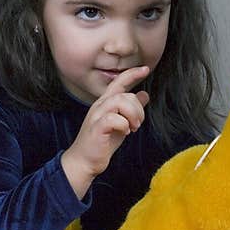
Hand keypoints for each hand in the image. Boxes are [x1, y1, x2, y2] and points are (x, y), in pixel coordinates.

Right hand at [61, 66, 149, 197]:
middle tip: (137, 124)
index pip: (118, 82)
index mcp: (105, 103)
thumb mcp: (122, 123)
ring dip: (132, 115)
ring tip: (133, 128)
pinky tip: (124, 133)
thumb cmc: (103, 142)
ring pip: (119, 102)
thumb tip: (144, 94)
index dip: (132, 74)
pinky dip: (124, 125)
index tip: (145, 69)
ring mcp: (96, 116)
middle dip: (138, 109)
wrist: (84, 161)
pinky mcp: (96, 128)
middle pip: (124, 94)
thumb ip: (131, 108)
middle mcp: (99, 106)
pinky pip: (114, 118)